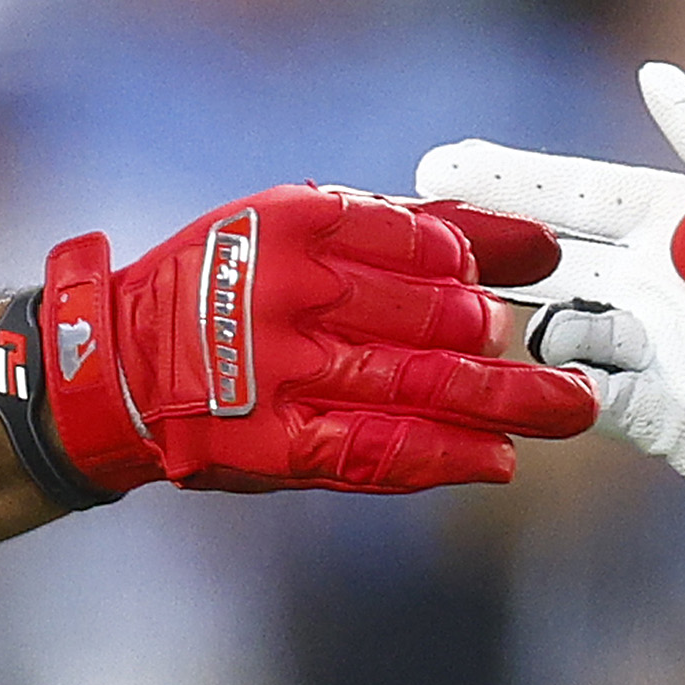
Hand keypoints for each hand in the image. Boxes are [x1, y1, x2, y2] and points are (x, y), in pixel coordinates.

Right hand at [24, 185, 597, 498]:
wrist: (116, 365)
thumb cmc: (230, 281)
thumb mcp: (297, 228)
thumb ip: (407, 230)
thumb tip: (531, 241)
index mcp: (295, 225)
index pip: (421, 240)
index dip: (489, 258)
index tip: (544, 270)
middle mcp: (288, 293)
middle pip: (431, 315)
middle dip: (503, 334)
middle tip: (561, 347)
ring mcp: (280, 374)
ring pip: (418, 384)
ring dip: (506, 400)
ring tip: (568, 407)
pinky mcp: (274, 444)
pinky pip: (377, 451)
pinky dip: (445, 456)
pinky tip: (498, 459)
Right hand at [415, 63, 684, 508]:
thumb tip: (650, 75)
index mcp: (682, 222)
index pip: (574, 193)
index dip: (508, 179)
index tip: (439, 163)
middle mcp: (656, 287)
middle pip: (543, 265)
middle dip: (477, 253)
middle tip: (411, 245)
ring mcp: (657, 355)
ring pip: (552, 334)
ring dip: (508, 323)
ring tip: (455, 311)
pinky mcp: (669, 419)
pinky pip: (588, 402)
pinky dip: (551, 388)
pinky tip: (515, 374)